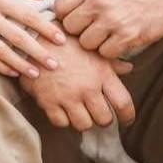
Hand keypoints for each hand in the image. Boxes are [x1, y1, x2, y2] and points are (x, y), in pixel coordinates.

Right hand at [19, 36, 134, 131]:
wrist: (34, 37)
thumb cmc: (66, 40)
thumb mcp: (92, 48)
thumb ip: (111, 62)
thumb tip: (128, 68)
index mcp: (101, 73)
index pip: (123, 104)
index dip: (128, 116)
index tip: (126, 120)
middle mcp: (87, 87)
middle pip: (104, 119)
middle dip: (103, 118)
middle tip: (98, 113)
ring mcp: (67, 96)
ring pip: (83, 125)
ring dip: (83, 120)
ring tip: (81, 111)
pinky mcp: (48, 101)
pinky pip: (61, 123)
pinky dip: (63, 119)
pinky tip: (63, 109)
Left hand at [54, 0, 162, 58]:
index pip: (60, 7)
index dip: (63, 14)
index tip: (71, 17)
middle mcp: (99, 4)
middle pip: (70, 27)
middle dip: (77, 30)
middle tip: (88, 28)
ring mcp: (113, 21)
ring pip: (86, 43)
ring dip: (94, 42)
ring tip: (104, 34)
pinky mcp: (128, 36)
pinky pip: (106, 53)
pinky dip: (110, 50)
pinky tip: (117, 40)